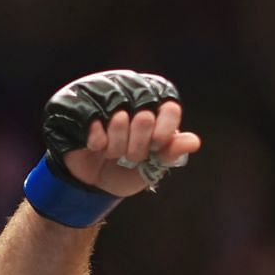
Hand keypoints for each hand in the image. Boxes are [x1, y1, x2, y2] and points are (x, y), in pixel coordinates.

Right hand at [61, 100, 202, 198]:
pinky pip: (94, 124)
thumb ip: (170, 152)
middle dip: (138, 147)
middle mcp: (132, 93)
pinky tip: (95, 147)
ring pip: (119, 119)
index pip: (170, 107)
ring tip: (111, 152)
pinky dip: (98, 143)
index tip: (157, 147)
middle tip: (130, 157)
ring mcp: (105, 97)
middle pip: (145, 116)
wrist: (90, 182)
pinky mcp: (80, 106)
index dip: (165, 130)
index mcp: (155, 103)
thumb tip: (193, 142)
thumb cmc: (125, 169)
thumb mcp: (152, 166)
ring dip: (116, 146)